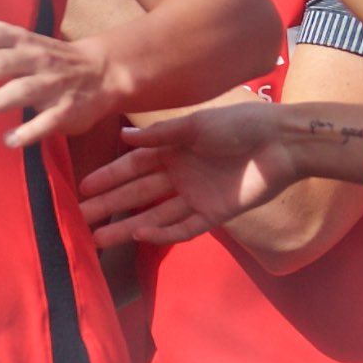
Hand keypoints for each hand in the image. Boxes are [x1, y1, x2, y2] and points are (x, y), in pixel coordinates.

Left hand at [0, 0, 120, 146]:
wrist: (101, 71)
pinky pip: (48, 121)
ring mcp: (53, 84)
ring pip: (23, 90)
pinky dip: (29, 131)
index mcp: (18, 39)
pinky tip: (8, 140)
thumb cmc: (40, 55)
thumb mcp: (8, 37)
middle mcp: (35, 58)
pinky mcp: (67, 109)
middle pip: (0, 62)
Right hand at [89, 97, 308, 241]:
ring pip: (154, 215)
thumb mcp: (196, 125)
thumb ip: (160, 135)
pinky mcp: (215, 214)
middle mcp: (180, 175)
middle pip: (137, 195)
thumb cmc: (240, 124)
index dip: (109, 177)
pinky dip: (162, 233)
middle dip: (109, 206)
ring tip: (99, 238)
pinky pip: (183, 228)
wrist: (282, 143)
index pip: (133, 167)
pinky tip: (139, 234)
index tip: (82, 189)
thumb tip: (122, 136)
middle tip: (80, 220)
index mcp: (173, 150)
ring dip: (126, 226)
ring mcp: (196, 196)